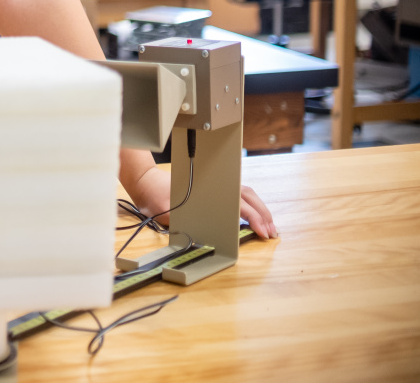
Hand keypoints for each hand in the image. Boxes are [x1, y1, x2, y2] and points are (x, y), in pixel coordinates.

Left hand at [127, 166, 278, 239]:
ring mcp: (216, 186)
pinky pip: (238, 194)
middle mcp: (215, 186)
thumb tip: (195, 236)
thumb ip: (183, 223)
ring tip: (269, 226)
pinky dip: (251, 204)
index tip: (263, 232)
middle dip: (263, 216)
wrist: (147, 183)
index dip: (253, 219)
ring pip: (246, 194)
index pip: (238, 206)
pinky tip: (256, 216)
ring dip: (260, 209)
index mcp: (208, 192)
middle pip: (248, 198)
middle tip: (272, 233)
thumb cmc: (157, 198)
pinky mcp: (215, 189)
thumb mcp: (168, 213)